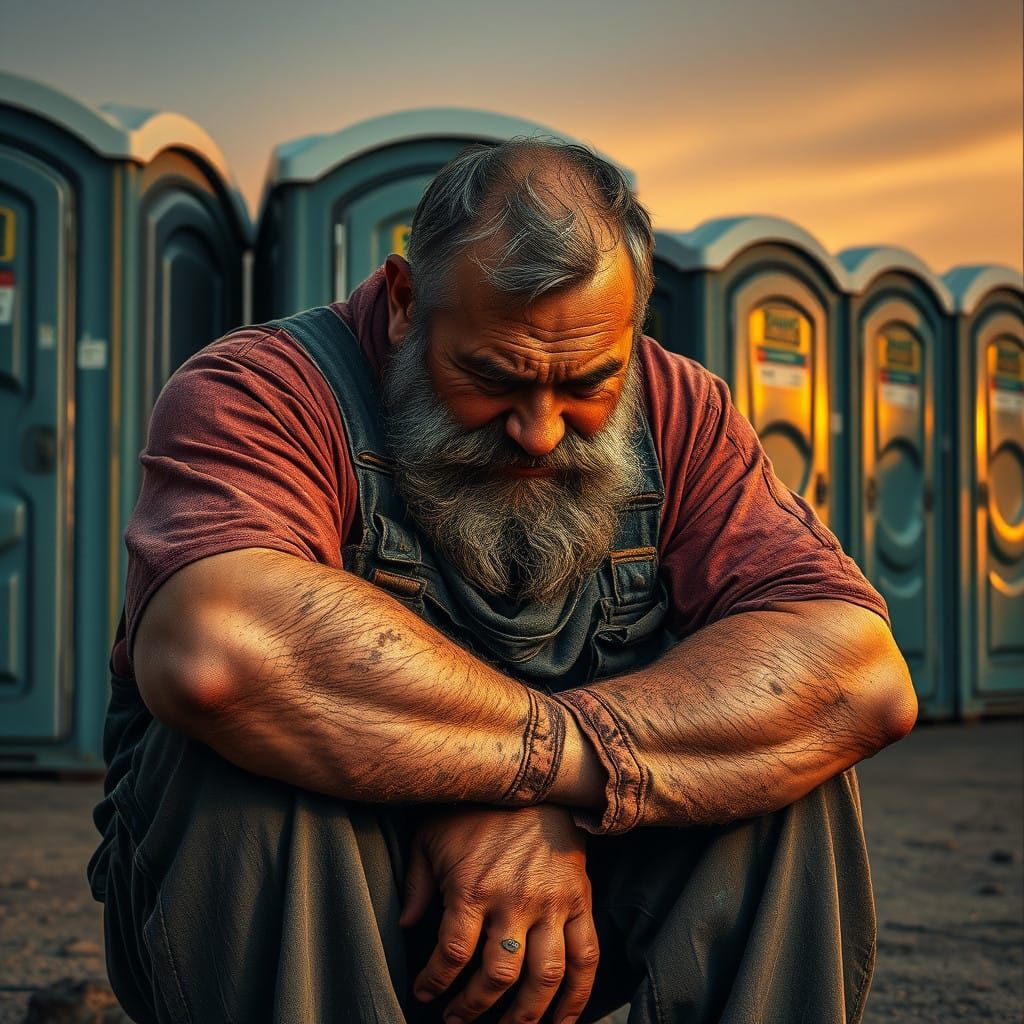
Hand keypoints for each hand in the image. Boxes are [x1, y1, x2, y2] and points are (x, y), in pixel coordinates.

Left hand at [400, 803, 598, 1023]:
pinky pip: (586, 958)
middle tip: (457, 1020)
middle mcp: (515, 900)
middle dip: (474, 1008)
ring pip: (544, 977)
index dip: (435, 982)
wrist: (532, 780)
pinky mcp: (580, 900)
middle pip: (498, 975)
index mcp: (473, 887)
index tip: (425, 994)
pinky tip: (562, 1023)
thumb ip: (418, 884)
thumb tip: (407, 926)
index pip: (452, 954)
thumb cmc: (475, 811)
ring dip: (526, 1016)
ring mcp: (552, 903)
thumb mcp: (432, 838)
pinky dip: (577, 998)